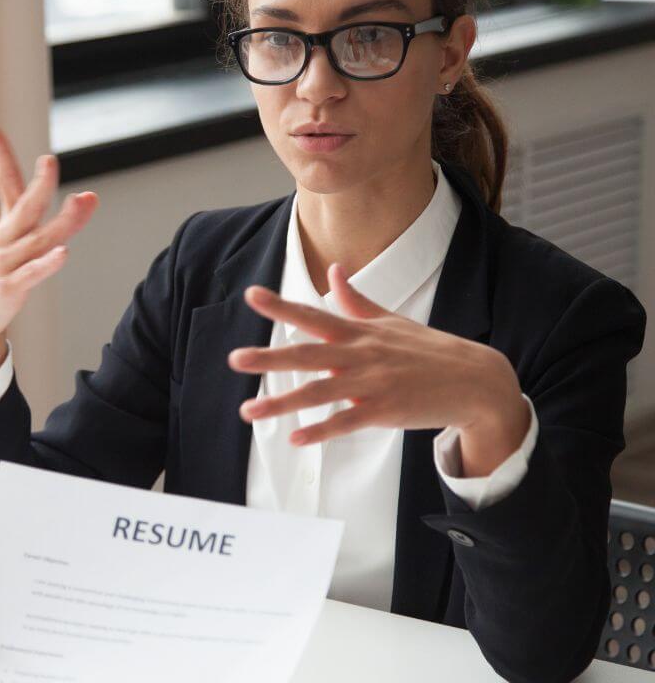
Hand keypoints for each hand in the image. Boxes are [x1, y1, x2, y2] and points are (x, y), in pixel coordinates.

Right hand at [0, 120, 97, 387]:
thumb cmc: (0, 273)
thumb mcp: (19, 240)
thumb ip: (50, 218)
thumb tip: (88, 195)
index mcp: (8, 225)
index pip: (4, 181)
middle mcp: (7, 239)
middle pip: (26, 207)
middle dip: (40, 184)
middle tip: (49, 160)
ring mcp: (6, 264)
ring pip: (37, 239)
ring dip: (62, 221)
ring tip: (82, 201)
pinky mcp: (9, 289)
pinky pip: (31, 274)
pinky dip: (47, 264)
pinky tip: (64, 254)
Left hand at [227, 263, 528, 467]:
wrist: (475, 380)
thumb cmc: (429, 349)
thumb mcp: (390, 321)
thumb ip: (355, 300)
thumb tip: (335, 271)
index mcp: (358, 332)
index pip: (312, 315)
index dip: (280, 306)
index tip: (251, 296)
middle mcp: (360, 354)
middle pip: (307, 354)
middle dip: (269, 357)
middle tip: (234, 359)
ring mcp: (372, 383)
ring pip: (319, 392)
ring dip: (282, 402)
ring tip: (248, 411)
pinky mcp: (385, 410)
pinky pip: (346, 422)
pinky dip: (321, 430)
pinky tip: (295, 438)